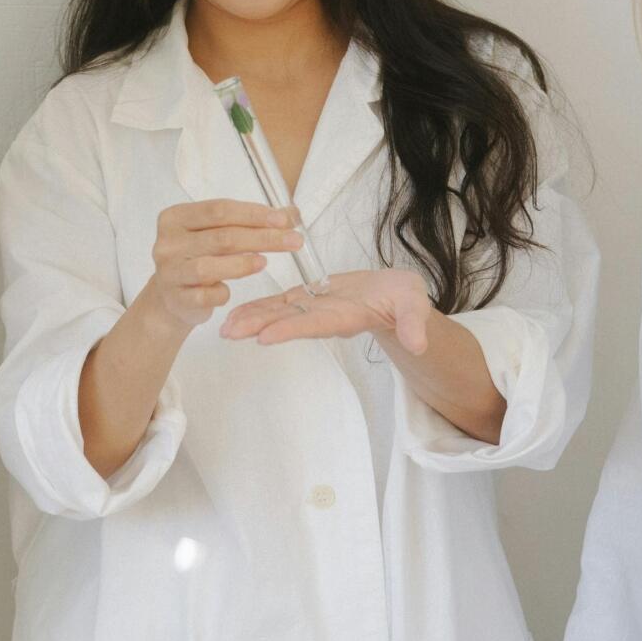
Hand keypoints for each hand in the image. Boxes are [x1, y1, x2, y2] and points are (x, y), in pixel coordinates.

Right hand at [139, 199, 303, 333]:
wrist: (170, 296)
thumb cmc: (198, 258)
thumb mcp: (217, 233)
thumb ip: (248, 222)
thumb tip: (291, 214)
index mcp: (176, 217)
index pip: (219, 210)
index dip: (254, 214)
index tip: (284, 220)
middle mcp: (168, 243)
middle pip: (221, 237)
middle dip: (262, 238)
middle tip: (293, 241)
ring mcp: (170, 272)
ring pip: (209, 267)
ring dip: (242, 264)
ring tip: (265, 262)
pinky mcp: (176, 299)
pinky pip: (204, 296)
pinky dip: (222, 292)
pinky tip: (230, 290)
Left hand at [219, 267, 434, 354]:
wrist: (396, 298)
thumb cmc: (406, 301)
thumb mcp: (415, 307)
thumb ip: (414, 324)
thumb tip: (419, 342)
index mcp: (345, 317)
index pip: (314, 325)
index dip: (290, 329)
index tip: (264, 337)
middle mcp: (323, 317)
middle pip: (287, 323)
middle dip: (257, 327)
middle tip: (227, 333)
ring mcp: (313, 309)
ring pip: (278, 314)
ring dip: (250, 319)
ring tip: (223, 327)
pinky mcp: (309, 299)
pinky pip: (279, 304)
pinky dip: (258, 307)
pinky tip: (234, 312)